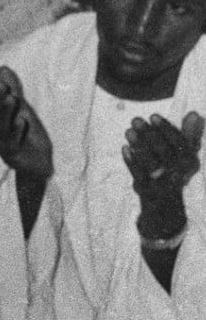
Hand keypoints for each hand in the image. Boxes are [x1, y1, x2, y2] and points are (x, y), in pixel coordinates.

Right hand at [0, 66, 53, 178]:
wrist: (38, 164)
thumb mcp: (22, 109)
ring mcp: (1, 144)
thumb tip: (2, 67)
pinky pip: (13, 143)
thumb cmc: (27, 134)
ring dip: (5, 112)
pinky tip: (21, 120)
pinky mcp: (12, 156)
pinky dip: (16, 132)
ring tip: (11, 99)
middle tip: (0, 85)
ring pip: (0, 127)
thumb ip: (12, 90)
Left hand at [123, 112, 202, 237]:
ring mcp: (163, 184)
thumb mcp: (185, 155)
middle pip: (165, 152)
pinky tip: (125, 148)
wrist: (165, 206)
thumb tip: (194, 113)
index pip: (181, 143)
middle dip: (149, 134)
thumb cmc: (174, 172)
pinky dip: (131, 161)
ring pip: (151, 163)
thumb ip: (190, 134)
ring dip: (138, 145)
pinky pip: (139, 174)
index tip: (153, 116)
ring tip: (128, 131)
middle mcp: (180, 174)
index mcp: (190, 163)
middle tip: (135, 120)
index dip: (167, 129)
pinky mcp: (147, 191)